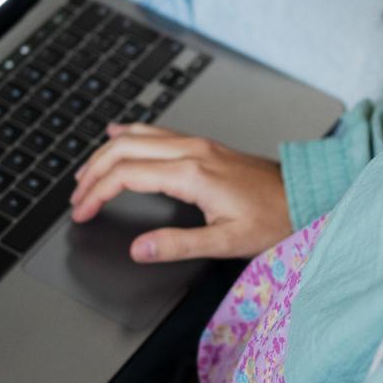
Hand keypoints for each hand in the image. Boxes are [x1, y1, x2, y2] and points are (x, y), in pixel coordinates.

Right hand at [68, 123, 290, 261]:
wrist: (305, 196)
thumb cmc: (274, 218)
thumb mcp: (227, 242)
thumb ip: (178, 245)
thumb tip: (139, 249)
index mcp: (192, 174)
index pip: (126, 175)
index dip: (97, 193)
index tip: (82, 212)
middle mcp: (192, 151)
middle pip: (124, 149)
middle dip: (92, 171)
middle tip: (76, 197)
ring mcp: (198, 144)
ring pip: (138, 136)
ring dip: (106, 152)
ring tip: (85, 172)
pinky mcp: (204, 146)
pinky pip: (156, 132)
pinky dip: (129, 134)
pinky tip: (118, 134)